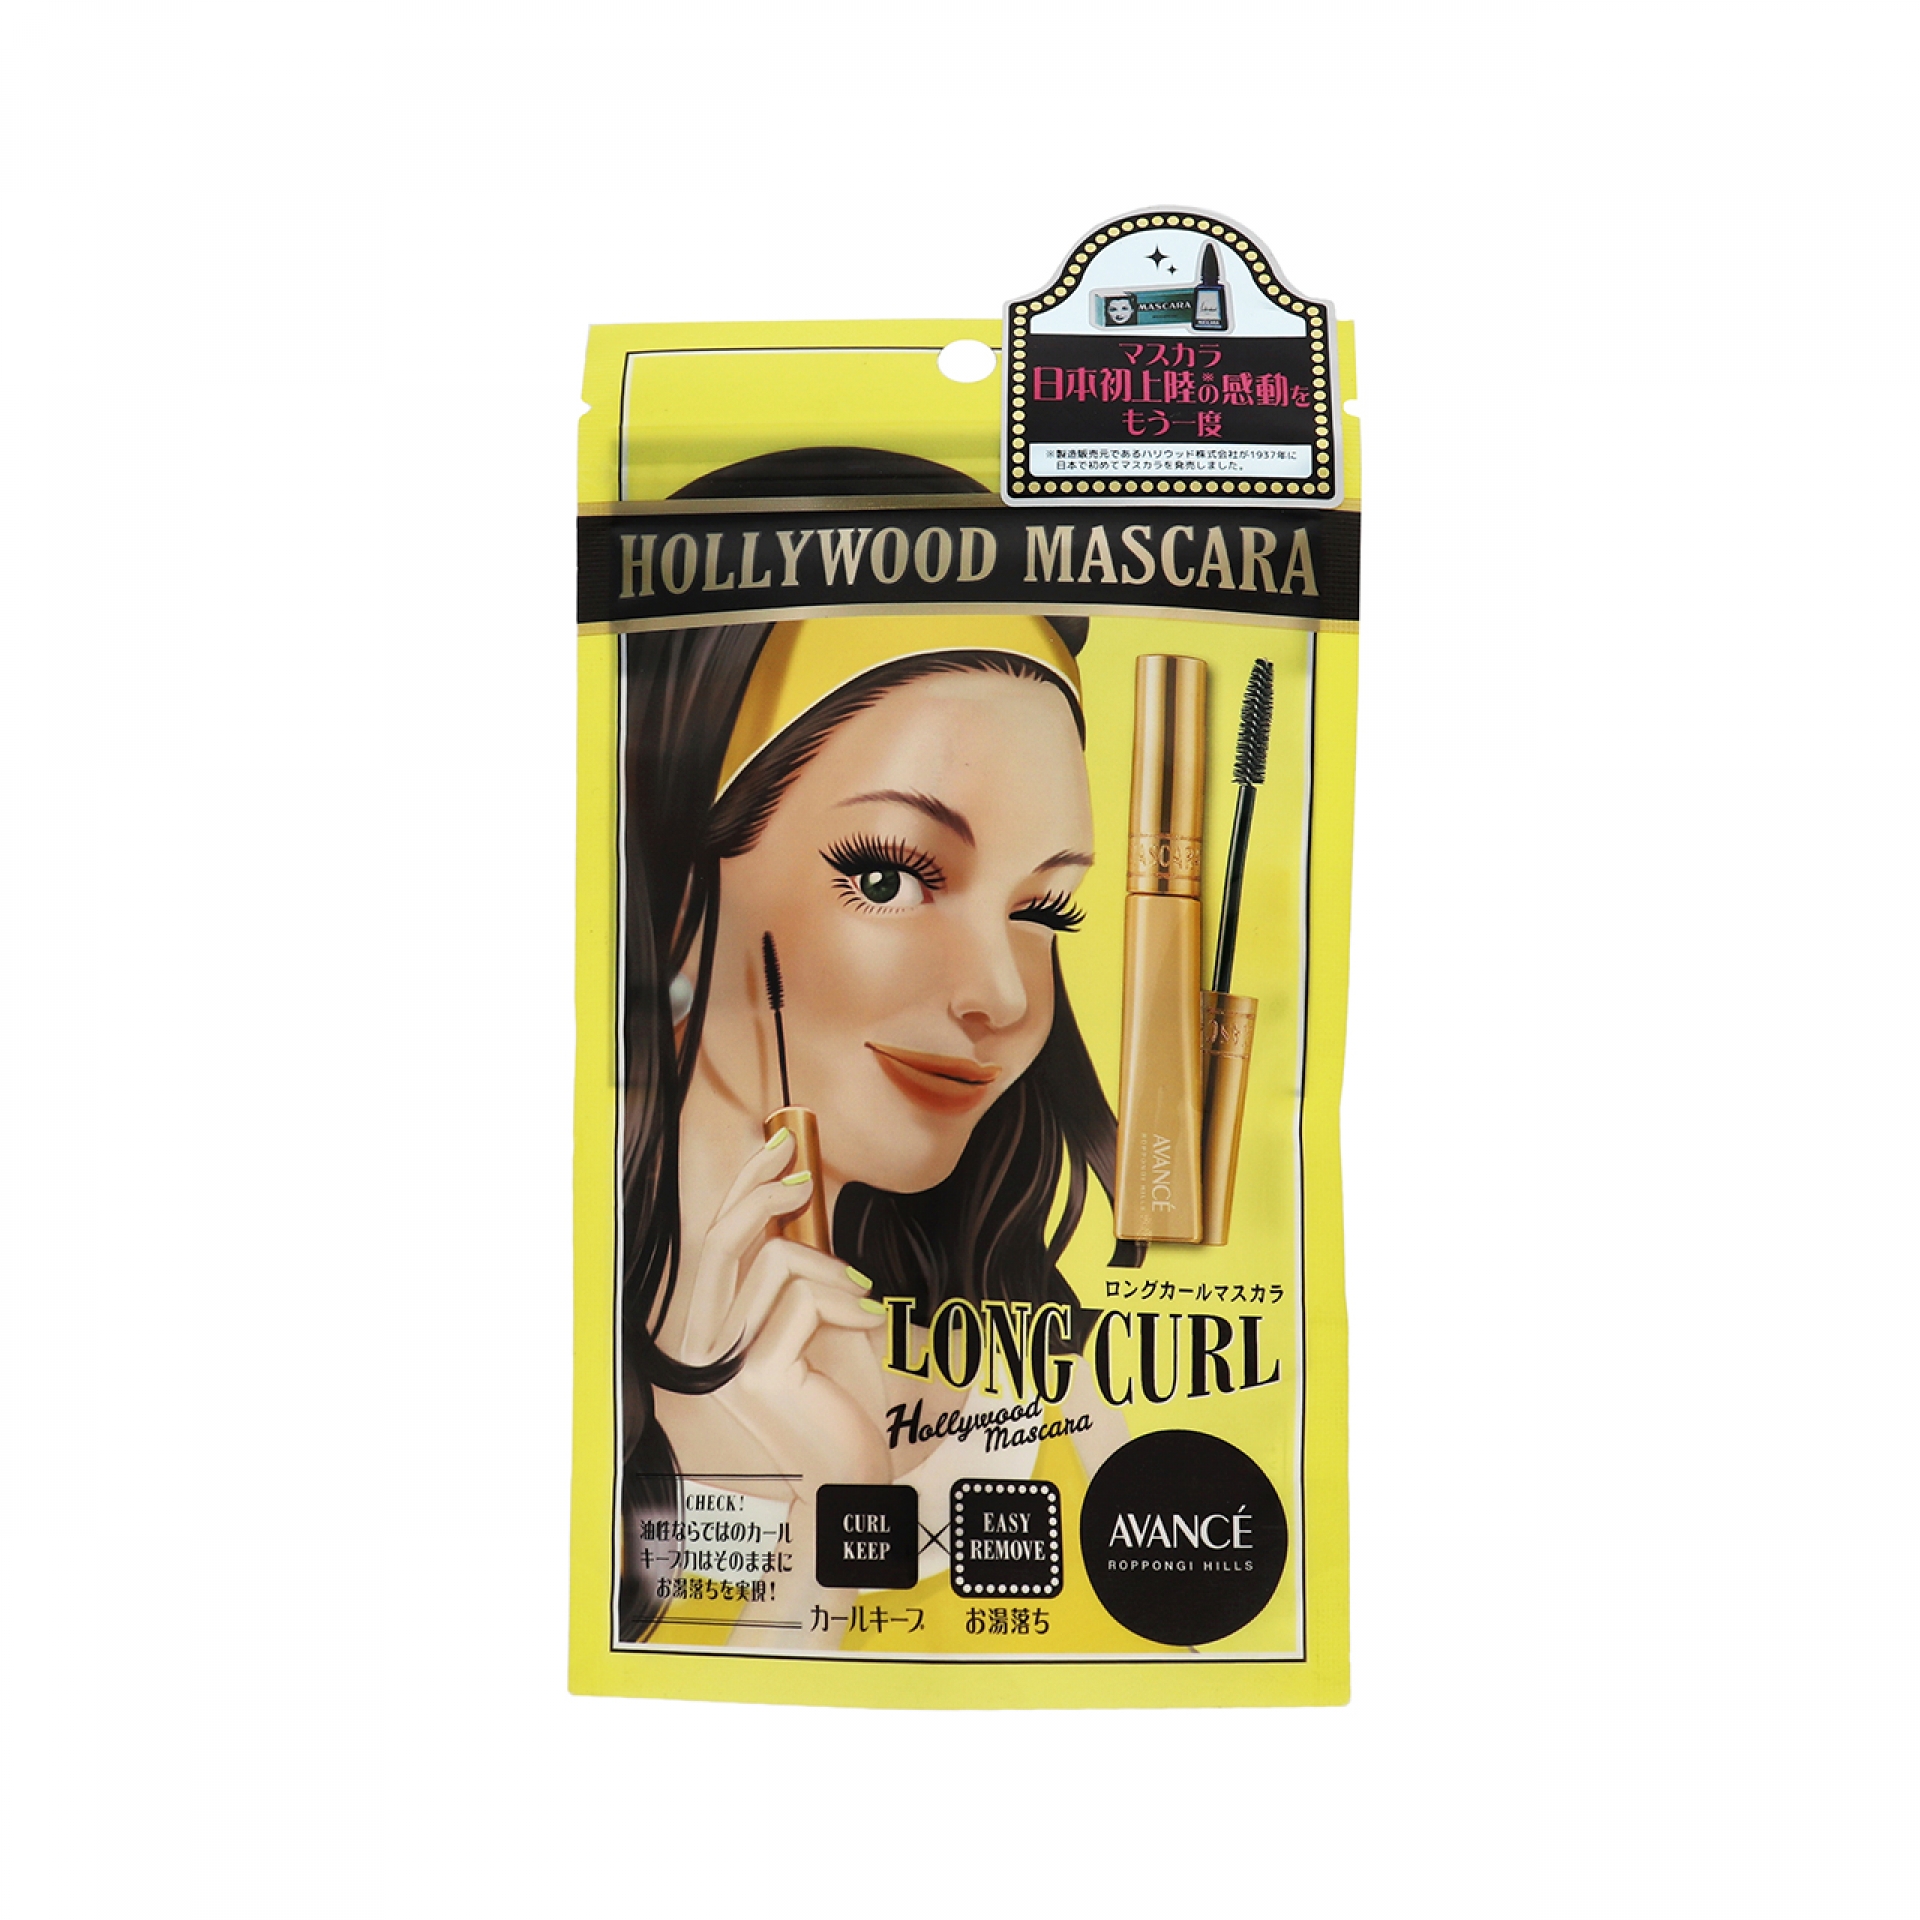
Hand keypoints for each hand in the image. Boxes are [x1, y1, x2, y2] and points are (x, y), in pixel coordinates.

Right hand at [659, 1131, 889, 1494]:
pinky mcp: (759, 1375)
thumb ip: (797, 1275)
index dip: (742, 1186)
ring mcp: (727, 1362)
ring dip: (835, 1272)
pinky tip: (871, 1329)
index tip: (778, 1145)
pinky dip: (850, 1305)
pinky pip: (806, 1301)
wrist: (851, 1478)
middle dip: (762, 1192)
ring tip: (866, 1302)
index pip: (715, 1242)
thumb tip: (799, 1200)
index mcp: (713, 1330)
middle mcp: (706, 1345)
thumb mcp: (815, 1324)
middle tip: (806, 1176)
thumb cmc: (839, 1401)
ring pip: (777, 1264)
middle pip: (721, 1238)